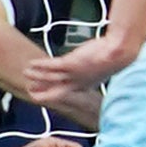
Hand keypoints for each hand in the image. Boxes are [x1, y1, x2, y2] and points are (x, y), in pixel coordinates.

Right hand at [26, 31, 142, 100]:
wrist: (119, 52)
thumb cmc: (113, 56)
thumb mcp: (101, 66)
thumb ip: (93, 69)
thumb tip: (95, 64)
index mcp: (84, 85)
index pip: (66, 93)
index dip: (54, 94)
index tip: (45, 93)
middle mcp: (77, 83)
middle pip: (55, 93)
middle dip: (43, 94)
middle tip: (31, 93)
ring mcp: (73, 74)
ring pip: (49, 78)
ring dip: (36, 76)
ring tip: (26, 73)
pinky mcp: (70, 63)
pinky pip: (50, 66)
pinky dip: (39, 65)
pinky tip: (31, 63)